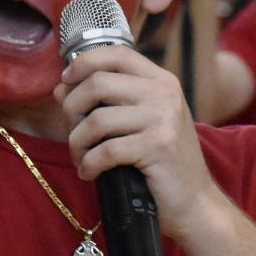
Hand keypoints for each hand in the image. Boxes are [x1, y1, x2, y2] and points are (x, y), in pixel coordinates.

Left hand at [56, 44, 224, 244]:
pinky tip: (89, 173)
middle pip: (98, 83)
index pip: (116, 53)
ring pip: (96, 120)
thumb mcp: (137, 122)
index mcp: (161, 81)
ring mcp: (164, 119)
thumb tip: (60, 88)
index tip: (66, 81)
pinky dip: (88, 164)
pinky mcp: (158, 147)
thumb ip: (103, 101)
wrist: (195, 202)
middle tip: (72, 132)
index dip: (83, 62)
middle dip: (72, 109)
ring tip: (80, 157)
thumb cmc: (160, 161)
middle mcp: (165, 93)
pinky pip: (105, 150)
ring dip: (77, 142)